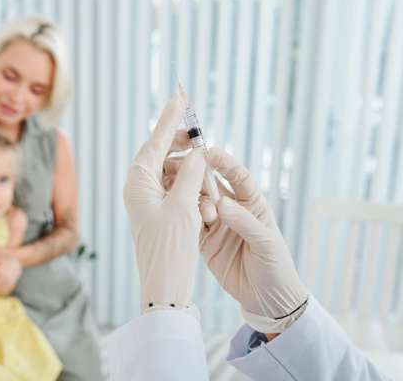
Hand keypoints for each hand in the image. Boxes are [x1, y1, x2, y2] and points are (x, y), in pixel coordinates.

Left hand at [124, 96, 205, 319]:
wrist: (166, 284)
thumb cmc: (171, 247)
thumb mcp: (184, 206)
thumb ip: (191, 173)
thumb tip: (198, 153)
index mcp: (138, 182)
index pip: (154, 142)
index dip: (169, 120)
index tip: (179, 98)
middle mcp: (139, 188)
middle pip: (162, 154)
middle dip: (183, 147)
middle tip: (200, 136)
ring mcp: (149, 200)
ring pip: (173, 172)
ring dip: (193, 174)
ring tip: (207, 181)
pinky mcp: (160, 211)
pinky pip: (177, 189)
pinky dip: (192, 189)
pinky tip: (205, 198)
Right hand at [164, 143, 307, 332]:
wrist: (266, 299)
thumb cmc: (276, 267)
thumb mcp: (266, 243)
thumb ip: (244, 222)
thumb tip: (221, 203)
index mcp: (253, 204)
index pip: (239, 177)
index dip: (225, 164)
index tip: (210, 153)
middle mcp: (233, 211)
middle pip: (212, 186)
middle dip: (199, 177)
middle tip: (185, 173)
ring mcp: (217, 226)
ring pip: (198, 204)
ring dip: (192, 201)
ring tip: (191, 207)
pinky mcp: (204, 242)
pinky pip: (190, 225)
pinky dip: (182, 219)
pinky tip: (176, 214)